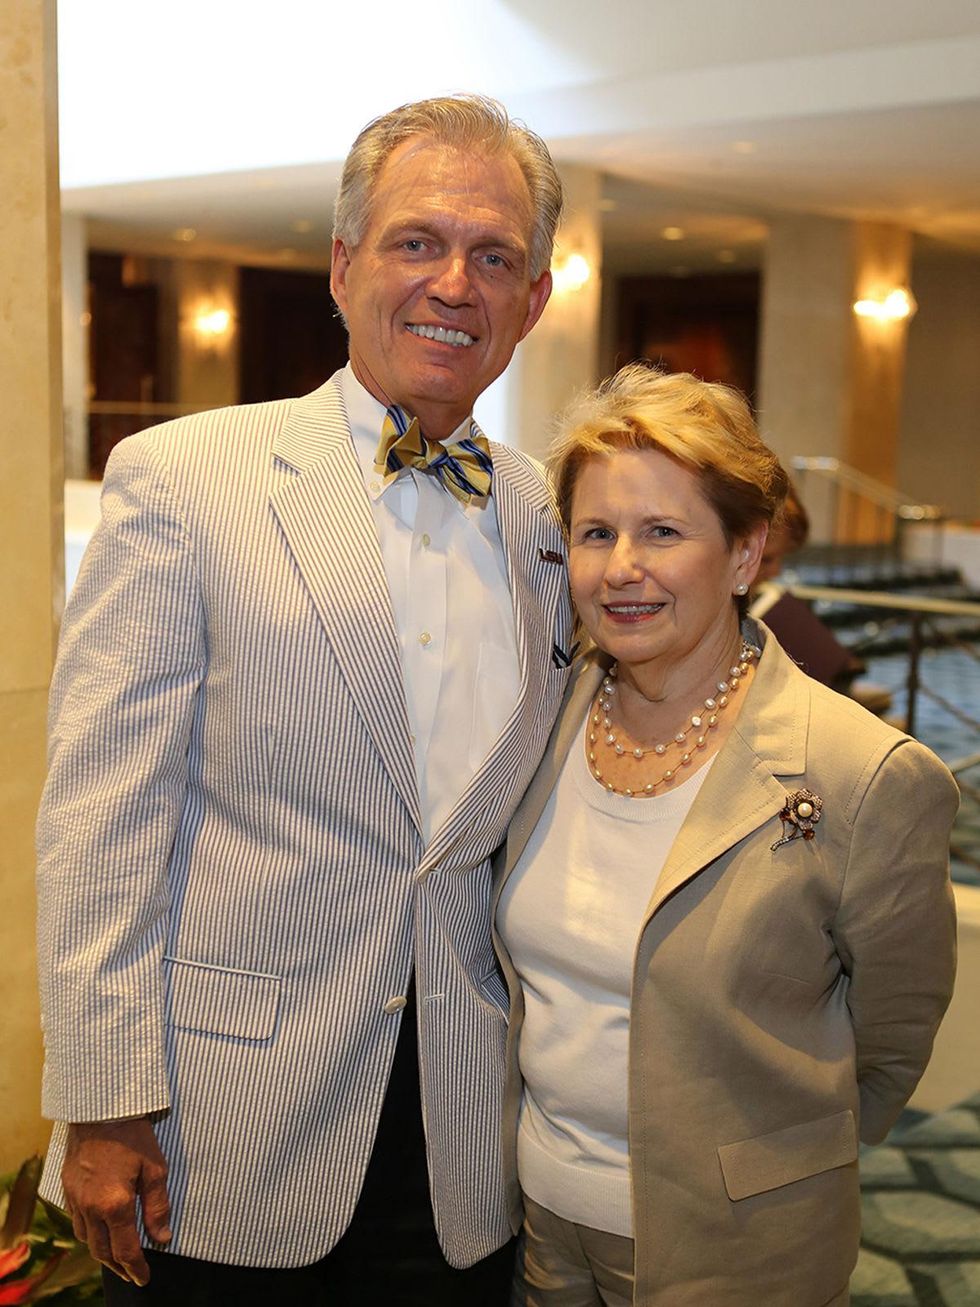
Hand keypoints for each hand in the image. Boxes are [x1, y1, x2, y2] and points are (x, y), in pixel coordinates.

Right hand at [62, 1117, 170, 1285]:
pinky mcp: (68, 1189)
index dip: (136, 1268)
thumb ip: (157, 1206)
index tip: (144, 1278)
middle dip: (118, 1267)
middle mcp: (91, 1207)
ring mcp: (76, 1199)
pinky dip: (88, 1233)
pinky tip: (99, 1230)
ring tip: (117, 1256)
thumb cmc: (133, 1135)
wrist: (100, 1109)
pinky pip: (76, 1221)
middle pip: (102, 1251)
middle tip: (132, 1273)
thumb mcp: (155, 1167)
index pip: (126, 1249)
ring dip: (102, 1252)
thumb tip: (162, 1238)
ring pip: (86, 1239)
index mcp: (115, 1204)